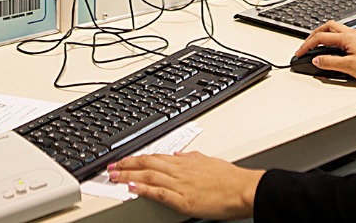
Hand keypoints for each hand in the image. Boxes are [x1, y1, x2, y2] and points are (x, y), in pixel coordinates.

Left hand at [107, 151, 262, 218]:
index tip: (124, 159)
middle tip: (111, 166)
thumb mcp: (209, 161)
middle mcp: (180, 170)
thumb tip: (179, 154)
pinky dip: (144, 189)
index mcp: (186, 161)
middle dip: (127, 164)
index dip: (137, 157)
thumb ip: (192, 158)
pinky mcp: (184, 200)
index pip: (155, 156)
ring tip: (114, 176)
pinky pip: (160, 192)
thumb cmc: (230, 178)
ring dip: (129, 175)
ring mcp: (181, 184)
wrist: (243, 189)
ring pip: (149, 176)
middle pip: (148, 163)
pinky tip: (133, 187)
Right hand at [296, 20, 355, 85]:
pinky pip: (341, 35)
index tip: (300, 53)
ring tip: (315, 45)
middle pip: (327, 27)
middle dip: (313, 35)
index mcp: (347, 37)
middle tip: (306, 45)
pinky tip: (331, 48)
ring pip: (334, 30)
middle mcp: (351, 34)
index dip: (307, 45)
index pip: (321, 37)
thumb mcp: (349, 67)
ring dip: (323, 35)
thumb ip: (330, 63)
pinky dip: (332, 39)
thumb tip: (316, 60)